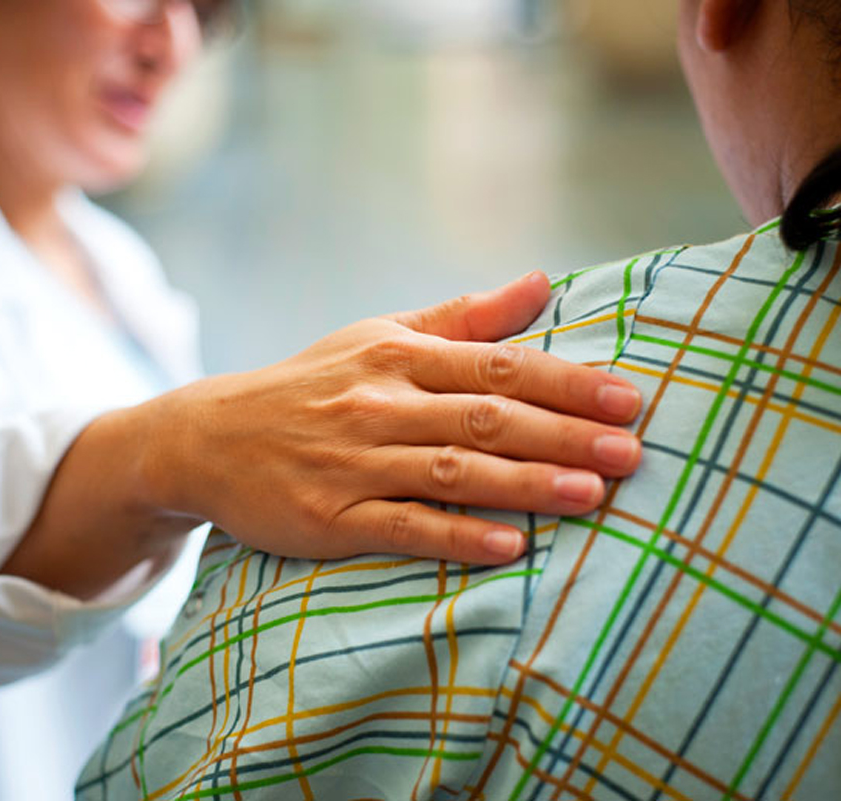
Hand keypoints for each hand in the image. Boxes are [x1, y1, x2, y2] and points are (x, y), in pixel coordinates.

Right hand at [140, 271, 640, 564]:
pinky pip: (402, 527)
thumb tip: (540, 282)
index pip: (497, 366)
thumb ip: (462, 318)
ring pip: (452, 472)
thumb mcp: (377, 337)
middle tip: (632, 452)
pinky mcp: (330, 518)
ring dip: (524, 484)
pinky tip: (509, 547)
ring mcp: (353, 463)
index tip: (628, 399)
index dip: (566, 383)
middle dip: (563, 435)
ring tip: (590, 495)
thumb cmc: (310, 386)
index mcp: (398, 356)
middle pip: (485, 419)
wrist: (208, 437)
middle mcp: (380, 404)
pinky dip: (457, 536)